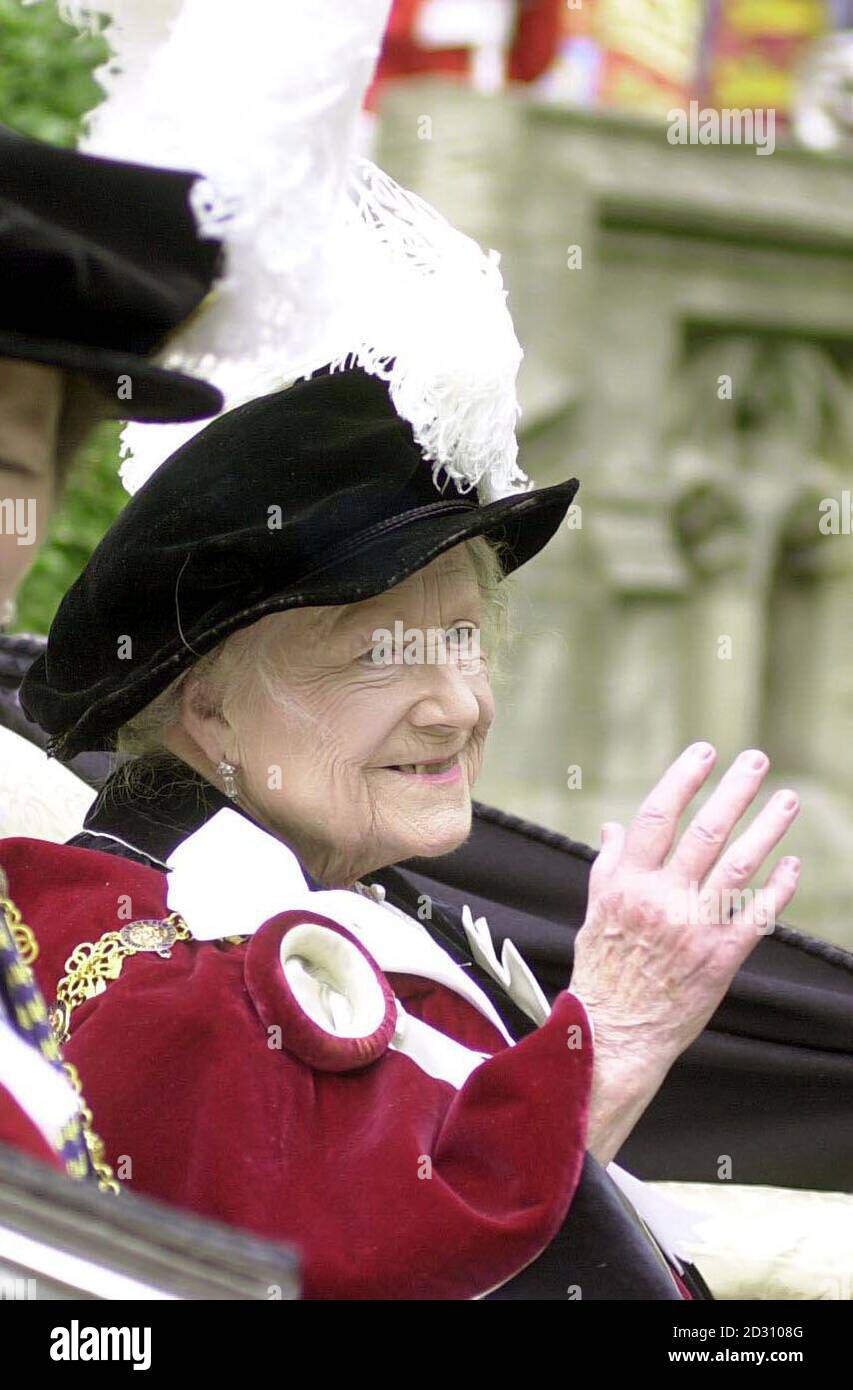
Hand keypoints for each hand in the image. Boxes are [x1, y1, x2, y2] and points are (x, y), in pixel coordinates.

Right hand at [569, 743, 801, 1159]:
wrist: (615, 1034)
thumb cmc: (603, 971)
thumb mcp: (595, 911)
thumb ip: (609, 866)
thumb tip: (615, 826)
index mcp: (626, 883)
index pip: (658, 815)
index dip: (684, 778)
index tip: (706, 751)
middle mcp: (661, 900)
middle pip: (706, 831)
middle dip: (736, 790)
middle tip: (758, 760)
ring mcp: (693, 929)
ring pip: (739, 866)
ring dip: (767, 828)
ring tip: (787, 800)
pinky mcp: (720, 959)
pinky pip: (757, 914)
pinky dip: (778, 886)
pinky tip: (792, 863)